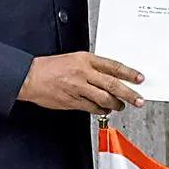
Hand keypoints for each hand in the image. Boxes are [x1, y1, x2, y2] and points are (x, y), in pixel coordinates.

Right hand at [17, 52, 144, 114]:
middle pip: (112, 84)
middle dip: (128, 93)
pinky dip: (101, 110)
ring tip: (121, 106)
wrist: (30, 77)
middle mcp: (84, 73)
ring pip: (104, 98)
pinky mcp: (72, 101)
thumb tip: (111, 75)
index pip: (113, 66)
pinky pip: (92, 108)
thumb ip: (92, 66)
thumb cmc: (51, 67)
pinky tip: (106, 110)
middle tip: (138, 99)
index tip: (139, 78)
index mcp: (86, 59)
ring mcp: (78, 88)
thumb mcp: (74, 59)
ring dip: (116, 104)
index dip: (129, 73)